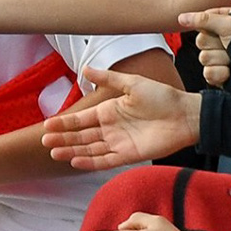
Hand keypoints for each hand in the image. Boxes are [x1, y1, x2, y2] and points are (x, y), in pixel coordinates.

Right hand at [43, 65, 200, 169]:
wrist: (185, 115)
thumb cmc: (162, 97)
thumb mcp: (132, 83)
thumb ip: (108, 78)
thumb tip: (84, 68)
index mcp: (109, 111)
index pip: (81, 119)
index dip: (64, 122)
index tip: (47, 124)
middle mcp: (110, 128)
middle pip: (81, 136)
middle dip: (63, 138)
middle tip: (45, 141)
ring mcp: (118, 143)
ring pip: (89, 149)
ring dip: (72, 150)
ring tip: (54, 152)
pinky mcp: (128, 155)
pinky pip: (105, 160)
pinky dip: (90, 161)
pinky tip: (75, 161)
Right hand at [181, 9, 230, 86]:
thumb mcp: (228, 24)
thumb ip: (203, 19)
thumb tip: (182, 18)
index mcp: (223, 23)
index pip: (201, 23)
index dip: (211, 28)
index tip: (223, 30)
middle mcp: (220, 40)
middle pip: (200, 42)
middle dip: (216, 46)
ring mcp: (219, 57)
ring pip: (204, 59)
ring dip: (221, 61)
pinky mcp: (219, 74)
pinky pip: (208, 73)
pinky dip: (221, 73)